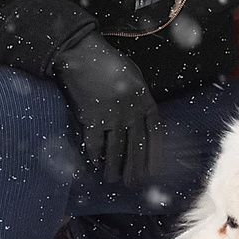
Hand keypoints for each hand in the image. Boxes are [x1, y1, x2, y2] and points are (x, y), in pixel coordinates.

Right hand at [57, 38, 163, 186]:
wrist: (84, 55)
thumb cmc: (110, 64)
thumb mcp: (135, 77)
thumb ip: (141, 99)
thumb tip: (144, 123)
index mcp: (145, 101)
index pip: (154, 135)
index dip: (154, 155)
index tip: (153, 170)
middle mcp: (132, 112)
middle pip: (136, 147)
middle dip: (134, 169)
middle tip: (132, 183)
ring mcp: (112, 116)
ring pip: (115, 151)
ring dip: (113, 168)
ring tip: (111, 179)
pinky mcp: (92, 118)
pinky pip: (95, 144)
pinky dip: (94, 156)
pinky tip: (94, 163)